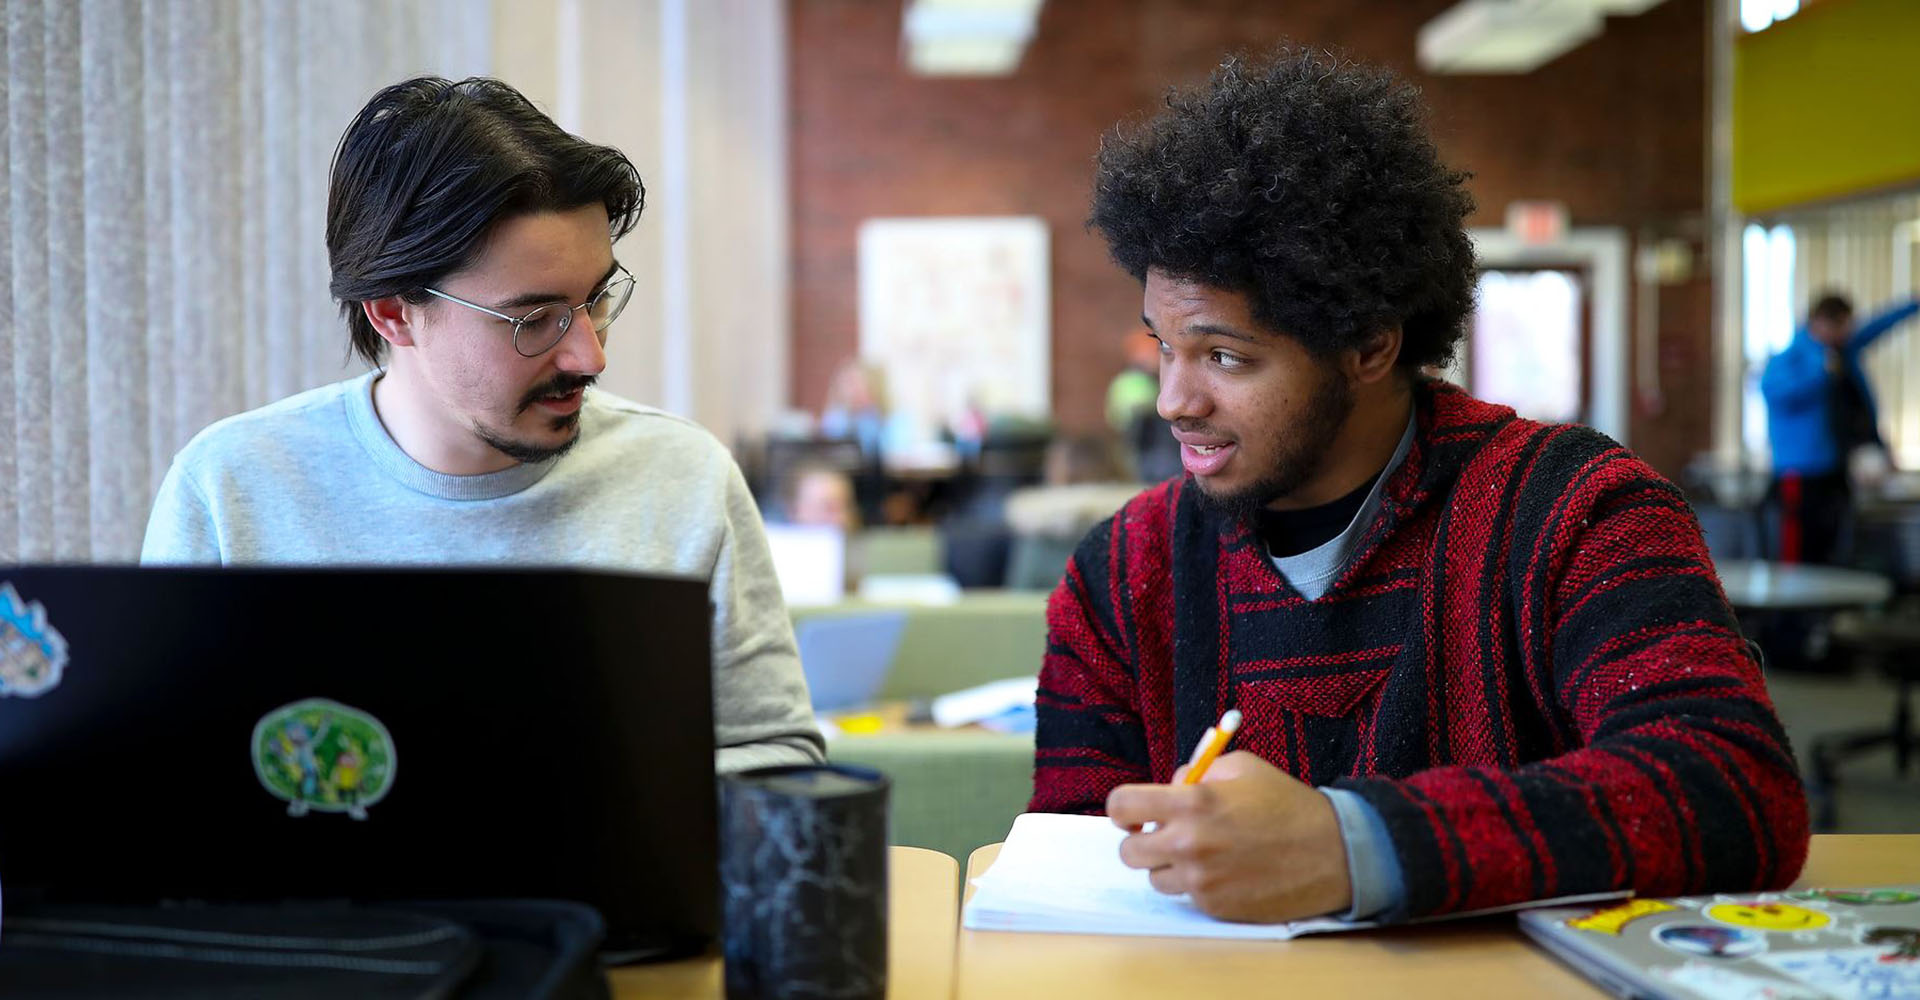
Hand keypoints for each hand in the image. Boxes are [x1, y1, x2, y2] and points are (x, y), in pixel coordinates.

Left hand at [1105, 751, 1351, 922]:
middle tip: (1167, 835)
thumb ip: (1196, 773)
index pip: (1120, 806)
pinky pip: (1187, 897)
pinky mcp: (1215, 907)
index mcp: (1190, 803)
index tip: (1135, 813)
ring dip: (1171, 866)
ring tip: (1205, 853)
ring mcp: (1200, 881)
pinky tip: (1227, 871)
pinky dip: (1199, 886)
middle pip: (1128, 851)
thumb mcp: (1241, 767)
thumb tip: (1168, 788)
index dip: (1122, 810)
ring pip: (1155, 879)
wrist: (1333, 851)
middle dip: (1143, 841)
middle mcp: (1187, 844)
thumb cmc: (1287, 803)